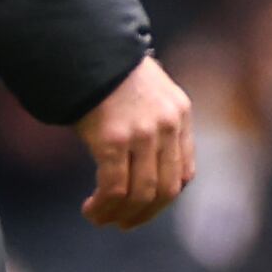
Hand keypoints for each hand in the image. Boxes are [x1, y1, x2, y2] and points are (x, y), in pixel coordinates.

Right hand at [76, 56, 193, 227]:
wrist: (87, 48)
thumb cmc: (112, 74)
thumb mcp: (150, 94)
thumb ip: (157, 126)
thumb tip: (150, 169)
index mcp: (180, 115)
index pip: (184, 174)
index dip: (164, 199)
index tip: (143, 208)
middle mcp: (167, 126)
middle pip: (166, 190)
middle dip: (143, 215)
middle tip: (122, 223)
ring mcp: (142, 133)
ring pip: (140, 194)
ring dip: (120, 215)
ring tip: (101, 218)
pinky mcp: (113, 138)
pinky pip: (115, 187)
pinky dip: (104, 206)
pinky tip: (91, 208)